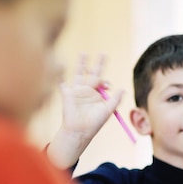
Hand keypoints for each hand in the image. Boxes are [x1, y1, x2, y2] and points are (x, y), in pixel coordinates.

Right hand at [47, 54, 123, 168]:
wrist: (80, 131)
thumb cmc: (94, 122)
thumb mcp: (107, 110)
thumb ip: (116, 100)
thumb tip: (124, 89)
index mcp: (96, 94)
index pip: (102, 81)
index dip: (105, 80)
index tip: (106, 85)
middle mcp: (86, 90)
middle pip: (92, 73)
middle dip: (97, 64)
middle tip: (103, 53)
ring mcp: (76, 91)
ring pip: (78, 74)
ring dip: (81, 63)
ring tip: (84, 53)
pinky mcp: (67, 94)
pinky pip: (63, 83)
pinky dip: (60, 76)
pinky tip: (58, 67)